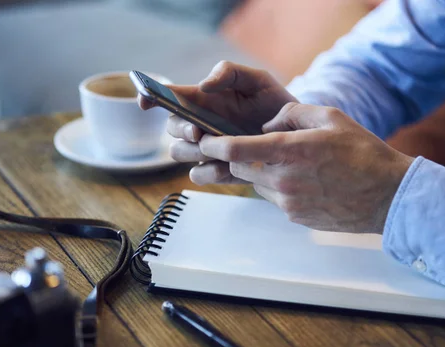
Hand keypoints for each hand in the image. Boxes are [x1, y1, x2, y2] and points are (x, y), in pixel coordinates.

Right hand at [139, 61, 296, 183]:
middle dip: (180, 130)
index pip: (168, 97)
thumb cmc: (274, 103)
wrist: (297, 133)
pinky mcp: (221, 170)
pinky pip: (199, 175)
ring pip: (179, 153)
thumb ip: (229, 72)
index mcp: (203, 100)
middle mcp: (200, 125)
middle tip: (199, 131)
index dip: (150, 97)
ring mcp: (209, 149)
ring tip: (215, 148)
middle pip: (171, 129)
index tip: (147, 101)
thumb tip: (203, 85)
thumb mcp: (257, 80)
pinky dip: (208, 172)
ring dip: (192, 151)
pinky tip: (226, 166)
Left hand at [195, 103, 413, 233]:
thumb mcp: (330, 117)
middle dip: (239, 157)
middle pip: (240, 169)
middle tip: (253, 148)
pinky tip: (306, 182)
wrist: (388, 196)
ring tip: (292, 164)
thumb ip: (291, 113)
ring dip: (262, 173)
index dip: (213, 145)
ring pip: (257, 185)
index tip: (205, 141)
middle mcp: (284, 180)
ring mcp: (289, 203)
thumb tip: (266, 125)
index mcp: (290, 151)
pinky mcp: (295, 217)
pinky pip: (275, 200)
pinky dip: (279, 189)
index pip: (235, 150)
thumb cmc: (363, 153)